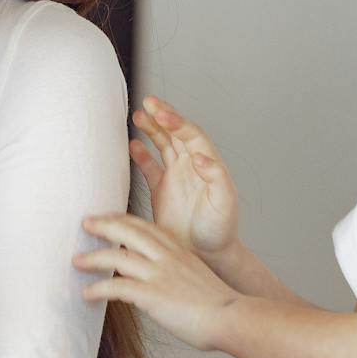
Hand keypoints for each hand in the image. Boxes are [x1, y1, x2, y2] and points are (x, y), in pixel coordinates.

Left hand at [75, 211, 239, 350]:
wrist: (232, 318)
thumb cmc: (218, 306)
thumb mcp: (196, 279)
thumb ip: (177, 275)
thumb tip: (162, 285)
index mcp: (179, 251)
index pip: (147, 226)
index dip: (124, 219)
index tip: (109, 217)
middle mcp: (167, 258)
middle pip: (129, 231)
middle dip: (104, 225)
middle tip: (85, 223)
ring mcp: (159, 274)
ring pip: (117, 257)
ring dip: (93, 258)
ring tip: (76, 260)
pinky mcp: (153, 295)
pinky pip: (117, 288)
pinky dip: (98, 289)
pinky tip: (87, 294)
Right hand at [130, 95, 238, 261]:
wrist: (207, 255)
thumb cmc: (220, 230)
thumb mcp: (224, 203)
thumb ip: (215, 177)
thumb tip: (199, 155)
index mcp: (207, 166)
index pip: (192, 135)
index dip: (177, 122)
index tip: (163, 114)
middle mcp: (191, 167)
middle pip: (176, 133)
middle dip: (163, 116)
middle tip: (149, 102)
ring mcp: (176, 177)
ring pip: (162, 145)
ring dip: (152, 129)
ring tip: (139, 116)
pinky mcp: (161, 191)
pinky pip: (150, 167)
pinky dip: (141, 155)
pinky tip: (132, 145)